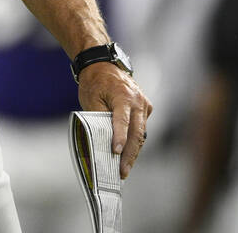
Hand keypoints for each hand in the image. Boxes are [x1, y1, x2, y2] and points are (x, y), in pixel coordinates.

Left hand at [78, 62, 152, 178]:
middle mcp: (137, 101)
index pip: (122, 121)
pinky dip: (134, 140)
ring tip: (124, 169)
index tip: (115, 152)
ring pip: (141, 133)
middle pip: (136, 133)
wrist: (103, 65)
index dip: (119, 138)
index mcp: (123, 95)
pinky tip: (128, 154)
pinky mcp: (146, 107)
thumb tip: (102, 142)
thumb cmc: (94, 83)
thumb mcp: (91, 99)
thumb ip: (98, 119)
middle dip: (129, 154)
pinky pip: (141, 128)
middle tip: (122, 171)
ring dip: (133, 151)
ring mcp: (144, 104)